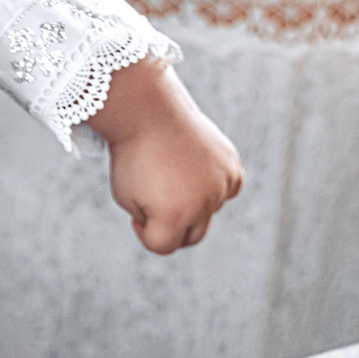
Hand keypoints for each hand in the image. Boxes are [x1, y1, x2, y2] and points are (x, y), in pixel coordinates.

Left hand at [83, 58, 241, 253]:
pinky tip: (195, 169)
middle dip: (172, 226)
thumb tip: (183, 225)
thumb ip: (154, 221)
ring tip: (171, 174)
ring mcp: (221, 185)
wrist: (146, 111)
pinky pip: (227, 190)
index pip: (163, 246)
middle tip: (156, 201)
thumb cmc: (131, 156)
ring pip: (210, 213)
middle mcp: (202, 204)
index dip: (144, 231)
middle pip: (191, 237)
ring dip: (191, 203)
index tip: (135, 212)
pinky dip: (214, 186)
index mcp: (172, 216)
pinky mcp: (232, 167)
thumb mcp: (127, 197)